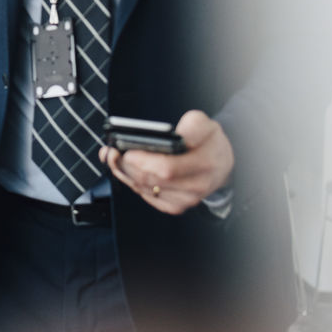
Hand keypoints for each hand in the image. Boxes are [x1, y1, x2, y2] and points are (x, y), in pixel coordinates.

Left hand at [99, 109, 234, 214]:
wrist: (220, 163)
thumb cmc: (209, 142)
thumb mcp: (206, 124)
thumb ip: (192, 125)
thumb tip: (174, 134)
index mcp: (204, 164)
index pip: (167, 169)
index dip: (142, 161)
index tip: (126, 151)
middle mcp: (196, 186)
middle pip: (151, 179)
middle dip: (126, 165)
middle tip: (111, 151)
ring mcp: (186, 200)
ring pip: (145, 188)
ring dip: (124, 173)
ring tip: (111, 157)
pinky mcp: (176, 206)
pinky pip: (147, 196)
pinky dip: (132, 182)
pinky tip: (124, 169)